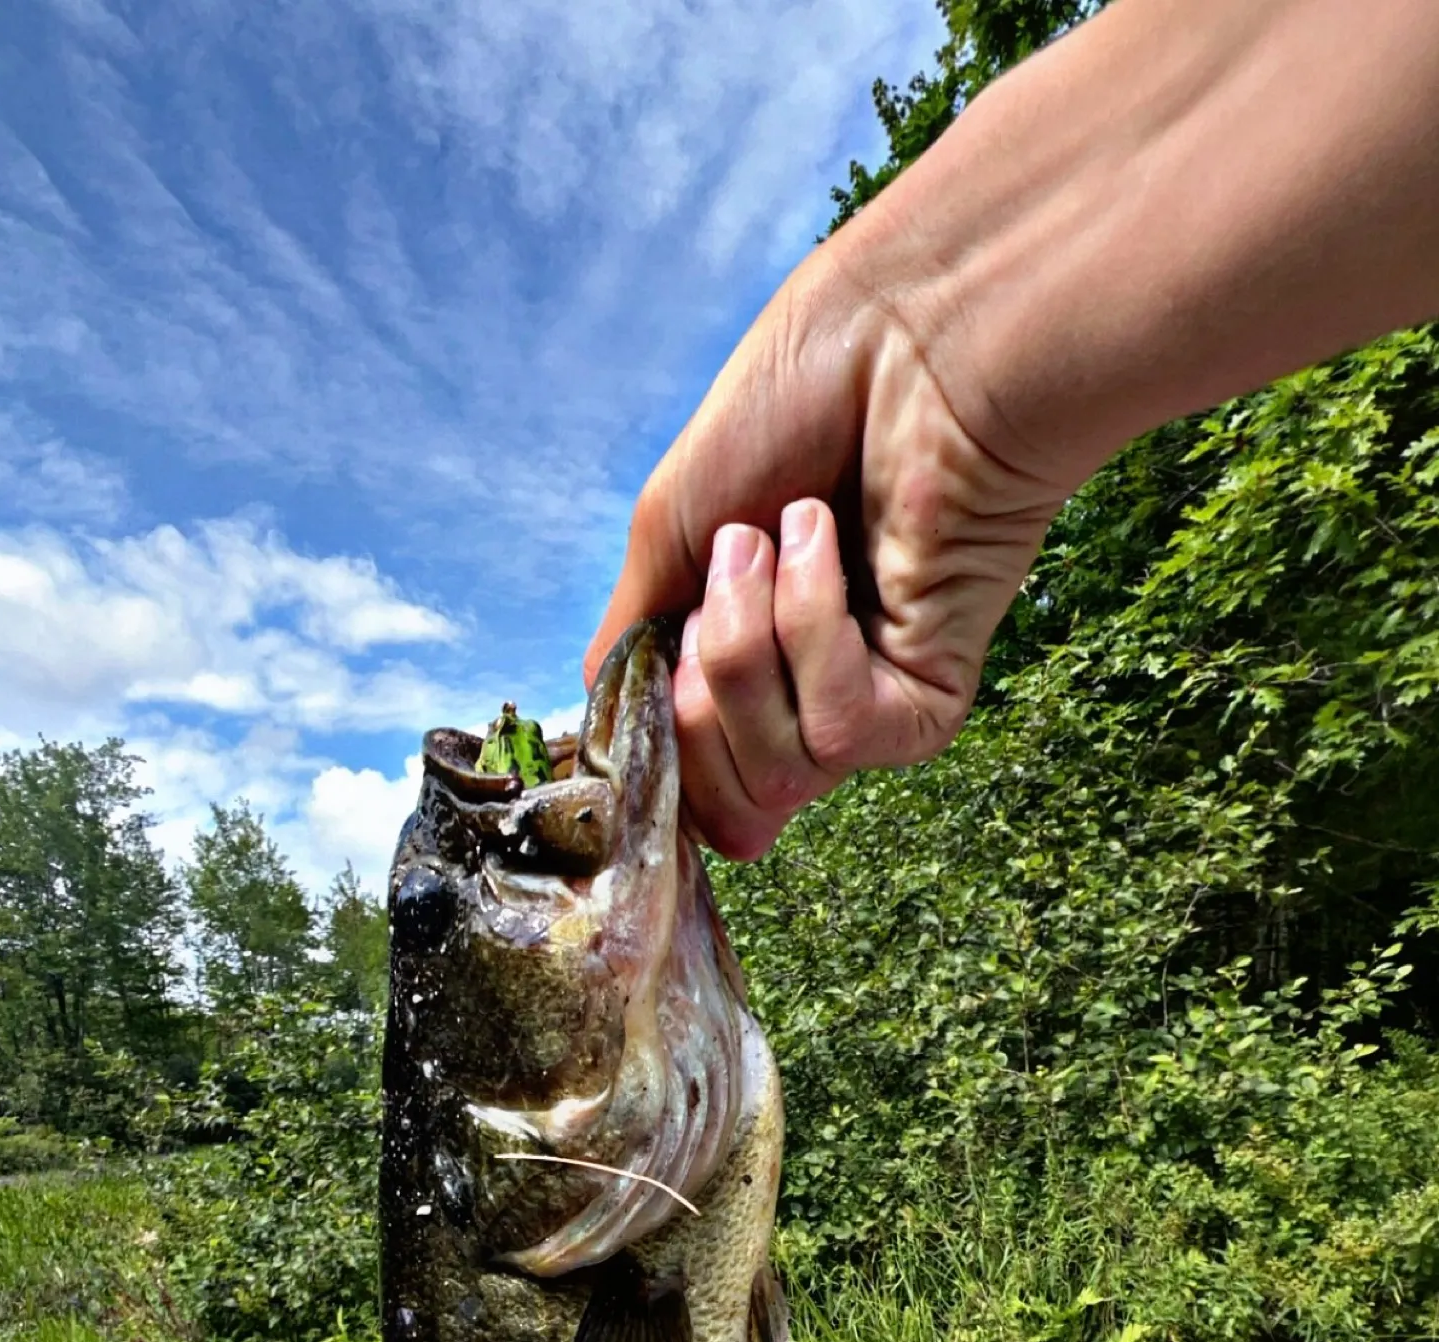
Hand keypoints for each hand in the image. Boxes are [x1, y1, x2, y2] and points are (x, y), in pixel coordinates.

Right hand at [585, 243, 1067, 859]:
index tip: (656, 661)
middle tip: (727, 567)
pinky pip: (840, 725)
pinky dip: (810, 625)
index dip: (657, 751)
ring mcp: (868, 710)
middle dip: (698, 685)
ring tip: (779, 533)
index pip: (690, 790)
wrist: (895, 343)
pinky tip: (826, 544)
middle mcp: (804, 706)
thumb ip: (631, 654)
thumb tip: (606, 745)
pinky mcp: (929, 703)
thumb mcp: (668, 538)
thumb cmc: (788, 415)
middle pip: (724, 804)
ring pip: (777, 772)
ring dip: (747, 639)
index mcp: (742, 673)